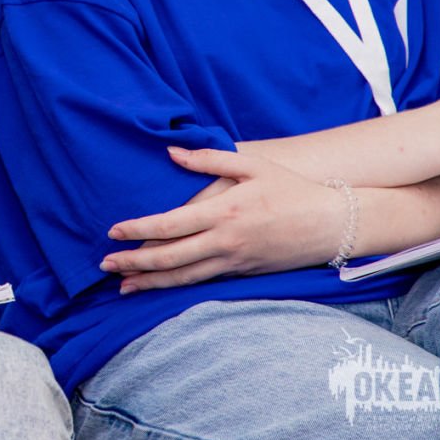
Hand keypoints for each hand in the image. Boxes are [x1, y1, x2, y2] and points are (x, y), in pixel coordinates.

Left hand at [100, 146, 345, 292]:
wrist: (334, 225)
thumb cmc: (291, 189)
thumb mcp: (251, 165)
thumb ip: (208, 159)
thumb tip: (171, 152)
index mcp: (223, 212)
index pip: (169, 225)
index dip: (138, 230)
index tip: (113, 232)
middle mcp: (225, 241)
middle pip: (170, 258)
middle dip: (134, 263)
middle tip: (105, 265)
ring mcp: (235, 261)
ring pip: (185, 277)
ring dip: (151, 282)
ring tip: (123, 287)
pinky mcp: (244, 274)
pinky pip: (205, 282)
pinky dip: (178, 286)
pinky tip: (160, 287)